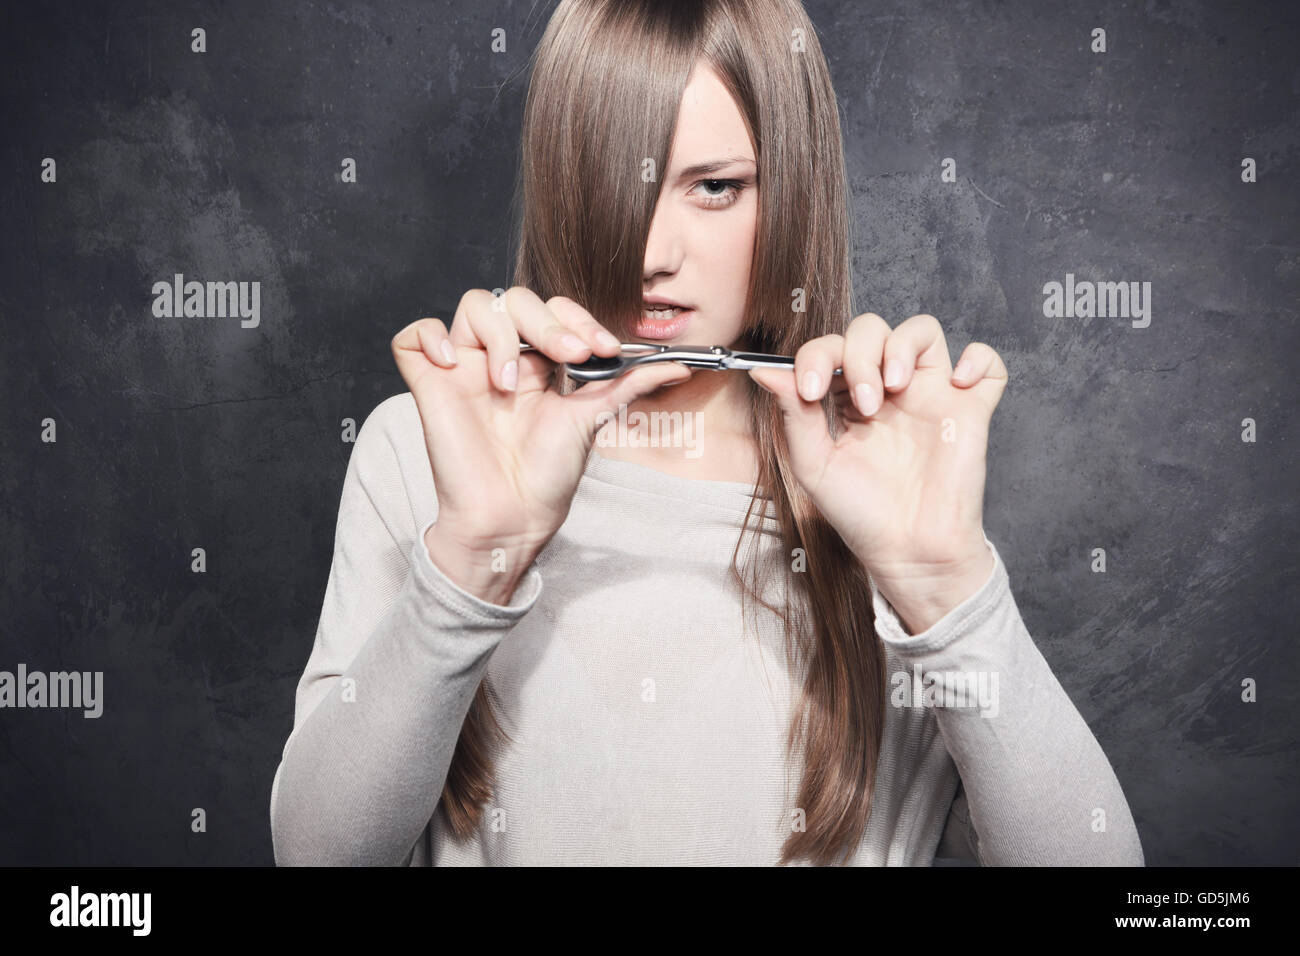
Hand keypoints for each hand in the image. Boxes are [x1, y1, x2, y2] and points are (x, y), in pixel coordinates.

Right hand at [392, 287, 692, 602]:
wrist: (513, 517)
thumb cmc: (548, 476)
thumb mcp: (593, 419)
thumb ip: (630, 384)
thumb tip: (679, 365)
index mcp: (538, 362)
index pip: (551, 309)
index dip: (575, 318)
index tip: (601, 349)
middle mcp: (501, 358)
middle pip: (514, 300)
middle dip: (547, 322)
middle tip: (568, 356)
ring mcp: (463, 369)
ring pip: (472, 307)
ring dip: (500, 337)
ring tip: (510, 385)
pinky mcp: (429, 385)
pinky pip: (414, 337)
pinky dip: (431, 337)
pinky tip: (454, 364)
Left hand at [749, 313, 1007, 633]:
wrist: (906, 550)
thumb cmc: (859, 512)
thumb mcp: (813, 463)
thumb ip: (793, 414)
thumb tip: (762, 369)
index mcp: (846, 397)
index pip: (831, 349)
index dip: (817, 357)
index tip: (811, 391)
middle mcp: (887, 389)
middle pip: (872, 330)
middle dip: (861, 354)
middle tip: (864, 403)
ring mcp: (929, 395)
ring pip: (923, 331)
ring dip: (904, 345)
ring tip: (895, 386)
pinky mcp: (969, 411)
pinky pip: (987, 365)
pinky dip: (977, 358)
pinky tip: (957, 382)